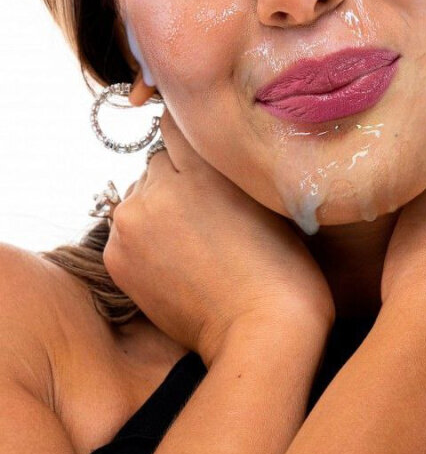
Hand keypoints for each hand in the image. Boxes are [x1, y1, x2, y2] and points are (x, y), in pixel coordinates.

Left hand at [104, 108, 334, 365]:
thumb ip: (228, 163)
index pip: (175, 123)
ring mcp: (132, 222)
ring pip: (140, 197)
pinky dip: (145, 240)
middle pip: (156, 164)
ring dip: (158, 210)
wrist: (260, 329)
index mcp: (202, 165)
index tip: (202, 151)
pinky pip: (127, 230)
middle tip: (208, 213)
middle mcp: (158, 186)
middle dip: (176, 179)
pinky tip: (177, 262)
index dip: (191, 136)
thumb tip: (207, 146)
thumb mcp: (263, 194)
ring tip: (194, 244)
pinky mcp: (116, 255)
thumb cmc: (280, 264)